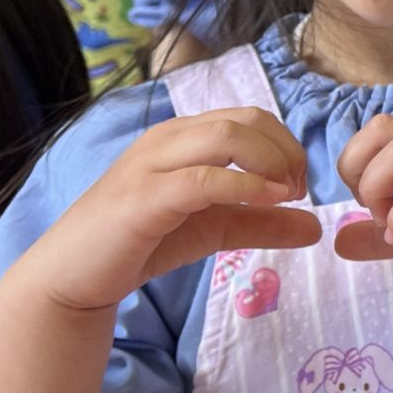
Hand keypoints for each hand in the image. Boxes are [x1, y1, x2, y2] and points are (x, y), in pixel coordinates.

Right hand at [21, 108, 317, 314]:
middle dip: (285, 150)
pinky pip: (205, 178)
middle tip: (298, 190)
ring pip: (227, 135)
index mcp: (184, 136)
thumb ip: (263, 223)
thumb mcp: (216, 228)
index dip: (287, 145)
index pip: (251, 116)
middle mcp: (168, 138)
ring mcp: (152, 163)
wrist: (74, 276)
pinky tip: (268, 201)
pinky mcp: (144, 197)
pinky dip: (245, 185)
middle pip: (246, 118)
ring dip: (271, 162)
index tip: (299, 185)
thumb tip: (317, 227)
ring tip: (287, 195)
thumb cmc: (143, 243)